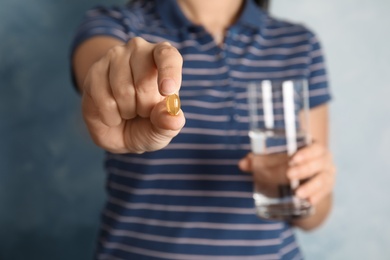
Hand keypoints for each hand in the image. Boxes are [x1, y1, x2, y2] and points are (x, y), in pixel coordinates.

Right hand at [81, 37, 184, 153]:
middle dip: (146, 107)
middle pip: (144, 81)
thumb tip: (172, 118)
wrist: (117, 128)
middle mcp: (139, 49)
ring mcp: (114, 57)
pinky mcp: (94, 71)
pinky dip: (111, 116)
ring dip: (128, 111)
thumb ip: (169, 123)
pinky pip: (105, 100)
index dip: (169, 72)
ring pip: (123, 91)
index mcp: (163, 57)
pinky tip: (113, 114)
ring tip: (129, 111)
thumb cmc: (147, 122)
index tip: (168, 91)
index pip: (168, 56)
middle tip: (144, 112)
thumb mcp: (163, 129)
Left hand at [238, 142, 335, 205]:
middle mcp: (324, 159)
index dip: (306, 152)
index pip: (314, 147)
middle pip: (319, 163)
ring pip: (323, 179)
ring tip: (298, 194)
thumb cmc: (286, 164)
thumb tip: (242, 164)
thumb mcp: (274, 161)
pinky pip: (325, 192)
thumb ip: (257, 161)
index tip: (292, 159)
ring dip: (311, 186)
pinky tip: (309, 201)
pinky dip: (317, 196)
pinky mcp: (326, 189)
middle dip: (304, 169)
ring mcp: (327, 174)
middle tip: (289, 175)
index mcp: (312, 147)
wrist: (304, 180)